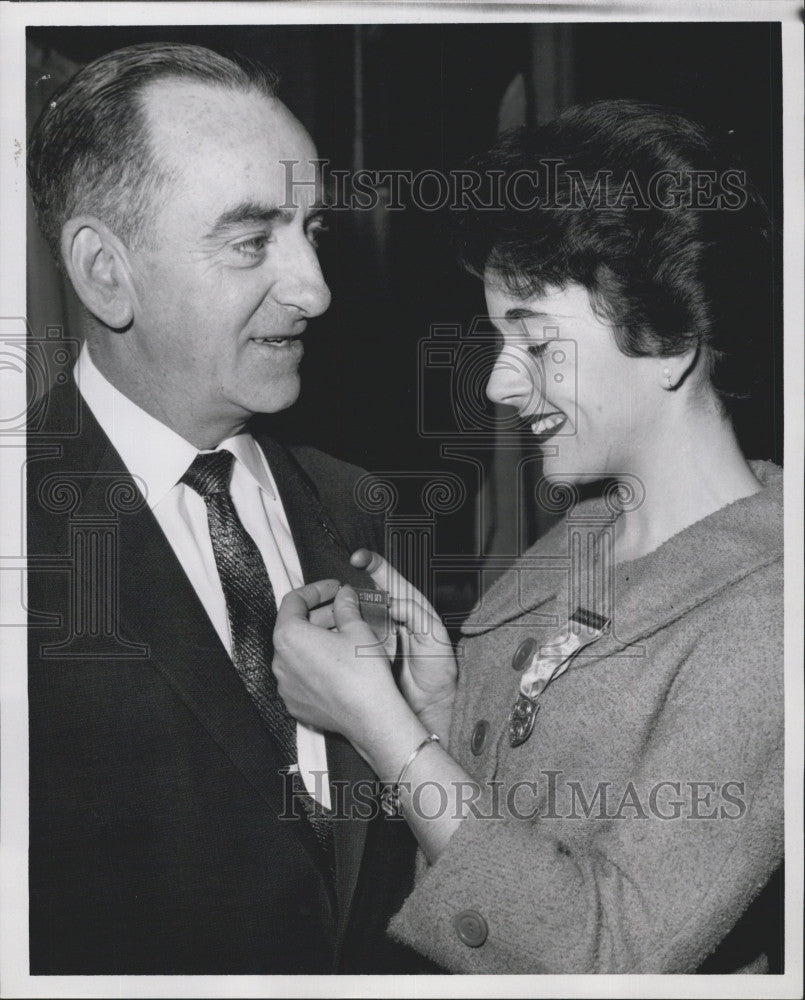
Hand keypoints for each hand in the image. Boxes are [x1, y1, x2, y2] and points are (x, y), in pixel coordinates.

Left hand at [272, 579, 403, 749]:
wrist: (371, 717)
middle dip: (320, 614)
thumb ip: (346, 606)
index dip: (316, 589)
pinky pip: (301, 675)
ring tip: (344, 634)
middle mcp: (281, 661)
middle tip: (343, 609)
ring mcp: (286, 685)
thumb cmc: (363, 674)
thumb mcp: (357, 628)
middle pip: (294, 626)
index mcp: (289, 636)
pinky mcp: (296, 703)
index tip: (333, 588)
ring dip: (317, 639)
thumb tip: (344, 595)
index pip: (294, 600)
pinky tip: (339, 660)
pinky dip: (316, 663)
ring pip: (298, 652)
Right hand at [351, 550, 456, 731]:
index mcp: (409, 606)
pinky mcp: (365, 653)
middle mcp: (390, 618)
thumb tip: (393, 603)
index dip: (373, 564)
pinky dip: (343, 637)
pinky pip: (350, 639)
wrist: (431, 705)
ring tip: (343, 624)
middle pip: (364, 595)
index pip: (389, 577)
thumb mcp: (434, 636)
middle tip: (343, 598)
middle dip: (350, 593)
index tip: (358, 558)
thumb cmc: (439, 671)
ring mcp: (375, 635)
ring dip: (344, 617)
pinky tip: (340, 640)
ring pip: (353, 616)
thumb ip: (416, 615)